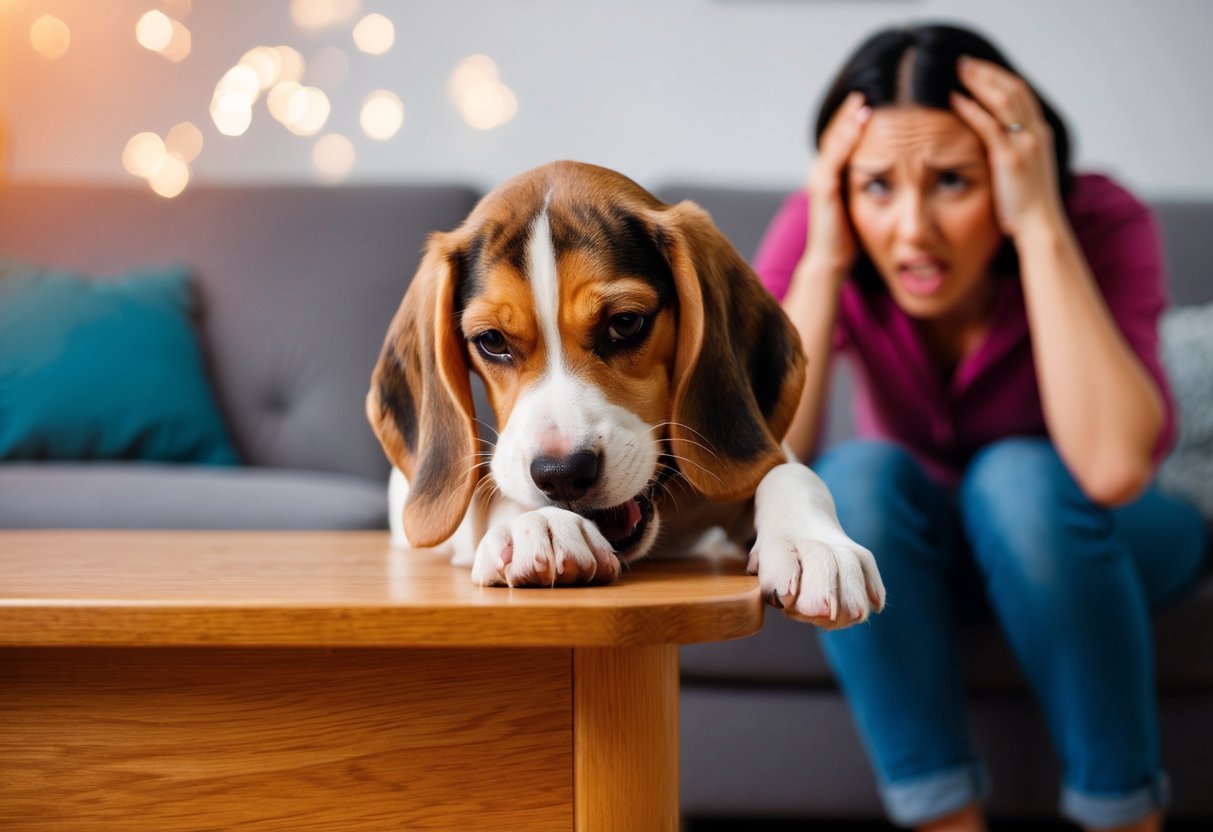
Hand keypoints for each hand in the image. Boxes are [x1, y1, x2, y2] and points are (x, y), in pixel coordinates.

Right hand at [805, 91, 870, 276]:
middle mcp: (821, 171)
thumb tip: (895, 174)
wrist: (831, 262)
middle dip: (851, 111)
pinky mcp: (824, 187)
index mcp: (830, 174)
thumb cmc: (850, 239)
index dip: (854, 119)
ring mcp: (820, 177)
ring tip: (865, 98)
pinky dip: (849, 135)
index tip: (873, 100)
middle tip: (869, 89)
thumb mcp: (863, 205)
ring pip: (834, 139)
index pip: (841, 138)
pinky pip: (836, 154)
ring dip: (849, 117)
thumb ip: (871, 186)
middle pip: (836, 132)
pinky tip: (862, 120)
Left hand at [951, 56, 1064, 236]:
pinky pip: (989, 127)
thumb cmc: (1026, 206)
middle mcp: (1035, 134)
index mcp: (1039, 135)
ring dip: (979, 82)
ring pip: (1003, 101)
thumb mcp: (1023, 172)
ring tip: (958, 71)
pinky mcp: (1010, 160)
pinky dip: (972, 109)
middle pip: (1013, 90)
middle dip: (987, 72)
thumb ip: (1012, 153)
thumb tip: (993, 146)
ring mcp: (1025, 145)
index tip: (979, 69)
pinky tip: (955, 99)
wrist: (1039, 228)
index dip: (999, 78)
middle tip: (964, 62)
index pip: (1021, 94)